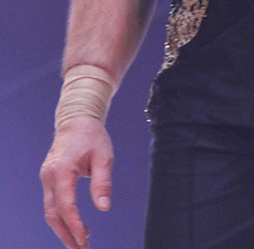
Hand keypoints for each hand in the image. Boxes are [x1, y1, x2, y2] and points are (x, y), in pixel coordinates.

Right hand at [40, 116, 113, 248]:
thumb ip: (102, 182)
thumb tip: (103, 208)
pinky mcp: (49, 179)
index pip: (65, 204)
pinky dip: (62, 217)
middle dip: (66, 234)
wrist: (77, 119)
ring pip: (50, 211)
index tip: (85, 241)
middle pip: (53, 214)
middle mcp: (49, 176)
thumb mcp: (103, 156)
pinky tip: (75, 226)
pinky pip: (52, 203)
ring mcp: (46, 178)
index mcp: (62, 169)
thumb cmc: (92, 135)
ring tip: (80, 243)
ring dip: (63, 229)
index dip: (74, 225)